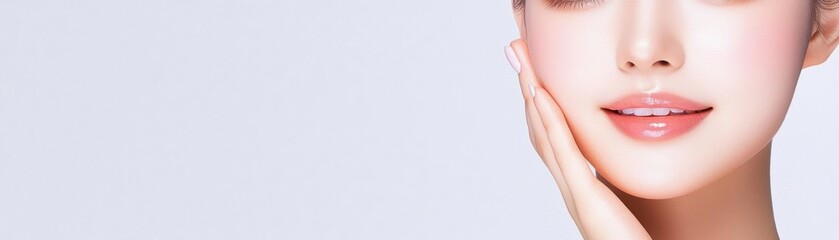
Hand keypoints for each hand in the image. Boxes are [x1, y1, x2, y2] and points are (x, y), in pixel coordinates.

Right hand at [506, 39, 650, 239]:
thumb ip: (614, 190)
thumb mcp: (625, 209)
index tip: (533, 72)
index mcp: (580, 189)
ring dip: (531, 95)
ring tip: (522, 62)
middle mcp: (570, 189)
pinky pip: (563, 153)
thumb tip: (614, 172)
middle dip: (528, 88)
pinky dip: (549, 121)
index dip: (540, 104)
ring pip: (544, 135)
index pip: (554, 139)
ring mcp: (575, 194)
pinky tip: (541, 95)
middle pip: (540, 130)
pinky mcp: (586, 198)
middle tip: (516, 52)